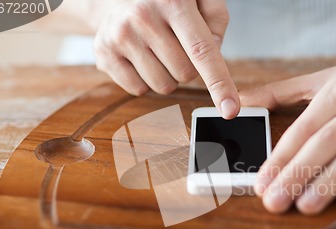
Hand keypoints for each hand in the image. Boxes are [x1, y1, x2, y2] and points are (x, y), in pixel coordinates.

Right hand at [93, 0, 238, 118]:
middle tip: (176, 43)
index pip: (202, 51)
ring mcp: (121, 36)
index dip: (220, 84)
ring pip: (164, 86)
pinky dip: (146, 80)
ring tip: (157, 48)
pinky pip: (140, 90)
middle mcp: (143, 17)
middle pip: (186, 74)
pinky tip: (140, 56)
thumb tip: (214, 52)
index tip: (230, 110)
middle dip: (189, 66)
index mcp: (173, 1)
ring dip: (168, 75)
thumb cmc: (165, 0)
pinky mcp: (104, 54)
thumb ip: (216, 19)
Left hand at [240, 49, 335, 214]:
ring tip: (306, 205)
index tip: (262, 181)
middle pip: (324, 144)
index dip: (279, 158)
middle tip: (275, 201)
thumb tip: (244, 100)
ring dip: (329, 182)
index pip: (302, 130)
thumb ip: (281, 91)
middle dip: (296, 175)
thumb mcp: (325, 77)